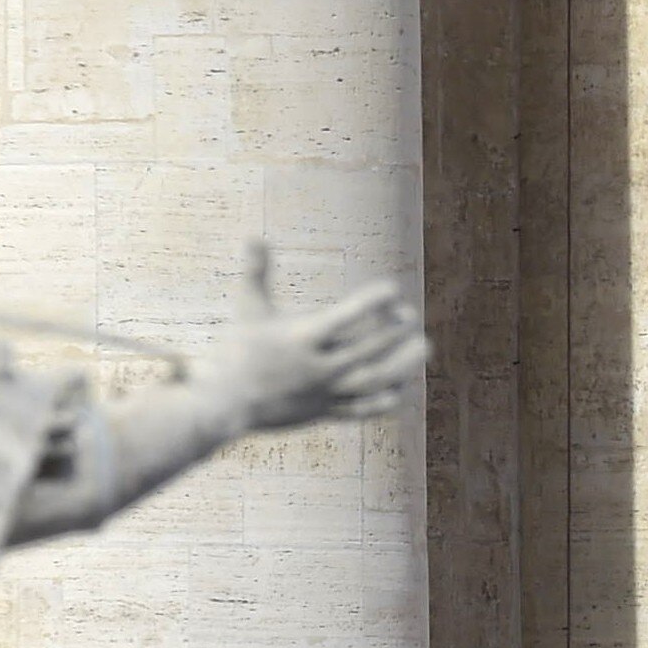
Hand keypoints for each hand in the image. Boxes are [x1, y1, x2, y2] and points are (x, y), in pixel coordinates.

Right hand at [209, 244, 427, 433]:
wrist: (223, 403)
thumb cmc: (237, 350)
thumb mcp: (248, 308)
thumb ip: (256, 272)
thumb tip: (254, 234)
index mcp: (300, 338)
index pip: (345, 317)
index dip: (372, 301)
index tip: (392, 288)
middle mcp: (317, 367)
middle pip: (367, 349)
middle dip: (394, 331)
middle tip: (410, 315)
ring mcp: (323, 392)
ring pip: (373, 381)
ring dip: (403, 365)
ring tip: (424, 348)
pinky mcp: (324, 413)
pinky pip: (360, 410)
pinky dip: (384, 400)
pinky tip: (402, 387)